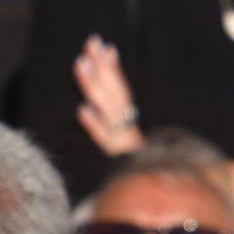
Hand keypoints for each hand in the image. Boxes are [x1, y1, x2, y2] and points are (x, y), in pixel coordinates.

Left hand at [72, 37, 141, 156]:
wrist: (153, 190)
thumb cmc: (134, 159)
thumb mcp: (126, 129)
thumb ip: (117, 97)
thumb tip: (109, 56)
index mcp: (129, 117)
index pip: (119, 86)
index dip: (110, 65)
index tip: (101, 44)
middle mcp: (127, 125)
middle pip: (114, 92)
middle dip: (101, 67)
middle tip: (89, 46)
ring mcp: (122, 140)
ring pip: (109, 109)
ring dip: (94, 86)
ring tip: (81, 65)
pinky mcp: (117, 157)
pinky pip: (104, 139)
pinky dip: (95, 125)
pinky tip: (81, 111)